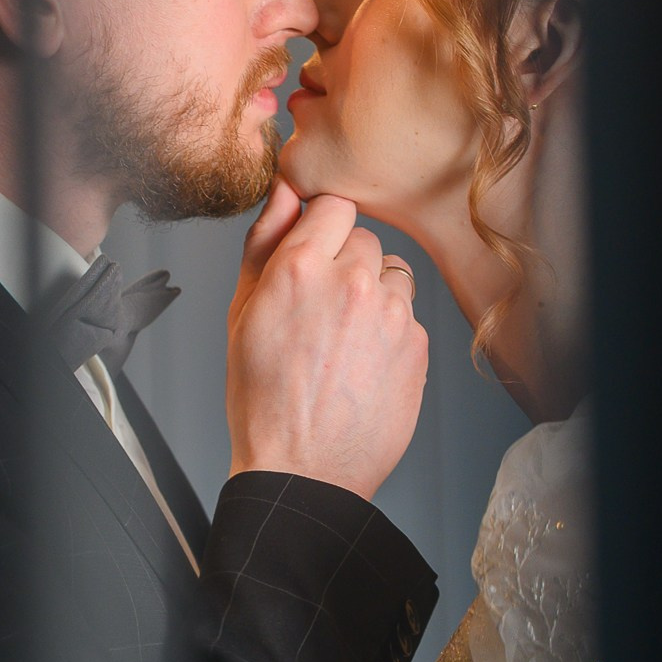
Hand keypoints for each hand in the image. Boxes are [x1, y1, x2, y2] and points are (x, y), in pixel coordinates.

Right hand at [226, 180, 428, 499]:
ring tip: (344, 340)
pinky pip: (409, 315)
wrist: (302, 470)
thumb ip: (265, 242)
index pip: (333, 205)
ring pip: (392, 274)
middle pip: (365, 238)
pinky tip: (363, 364)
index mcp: (300, 269)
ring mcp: (392, 314)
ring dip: (374, 294)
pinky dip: (391, 331)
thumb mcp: (244, 314)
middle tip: (322, 310)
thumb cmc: (263, 398)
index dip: (322, 229)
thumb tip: (285, 190)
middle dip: (346, 263)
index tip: (315, 253)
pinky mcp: (418, 345)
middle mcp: (352, 283)